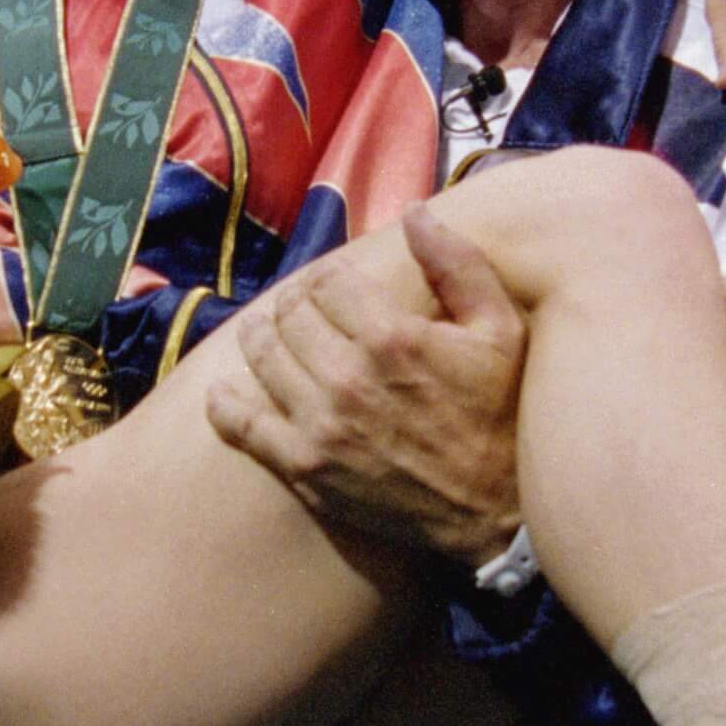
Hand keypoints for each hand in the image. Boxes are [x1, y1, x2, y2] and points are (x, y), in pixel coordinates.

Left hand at [207, 206, 525, 567]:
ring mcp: (320, 424)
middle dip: (296, 305)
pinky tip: (223, 392)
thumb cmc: (502, 415)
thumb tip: (414, 213)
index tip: (335, 287)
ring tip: (267, 336)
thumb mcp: (502, 331)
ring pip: (262, 358)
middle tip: (304, 311)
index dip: (329, 278)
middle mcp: (348, 376)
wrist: (495, 513)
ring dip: (260, 339)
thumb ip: (457, 265)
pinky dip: (226, 403)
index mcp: (391, 336)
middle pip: (290, 315)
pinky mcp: (304, 466)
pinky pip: (242, 423)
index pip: (327, 281)